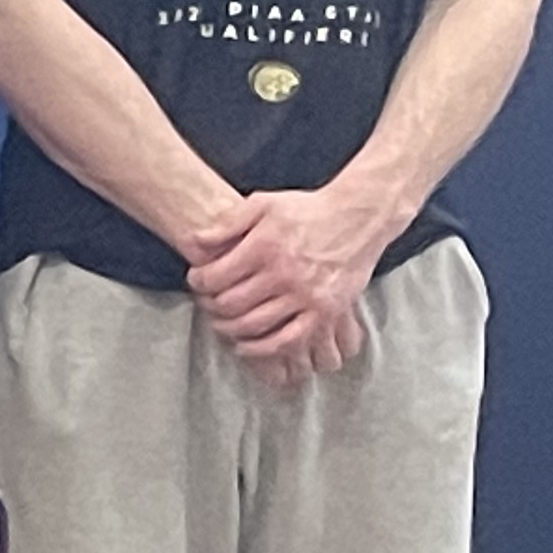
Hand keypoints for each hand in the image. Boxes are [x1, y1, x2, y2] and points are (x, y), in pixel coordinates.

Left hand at [185, 181, 396, 382]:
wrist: (357, 218)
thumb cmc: (307, 210)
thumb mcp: (263, 204)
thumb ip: (228, 223)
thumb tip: (195, 242)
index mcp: (265, 246)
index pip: (216, 276)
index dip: (198, 282)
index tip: (197, 280)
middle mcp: (284, 274)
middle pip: (231, 304)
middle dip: (210, 307)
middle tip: (206, 304)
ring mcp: (306, 296)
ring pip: (254, 325)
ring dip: (230, 329)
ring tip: (221, 323)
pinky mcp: (325, 313)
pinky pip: (288, 341)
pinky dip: (262, 349)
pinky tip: (247, 346)